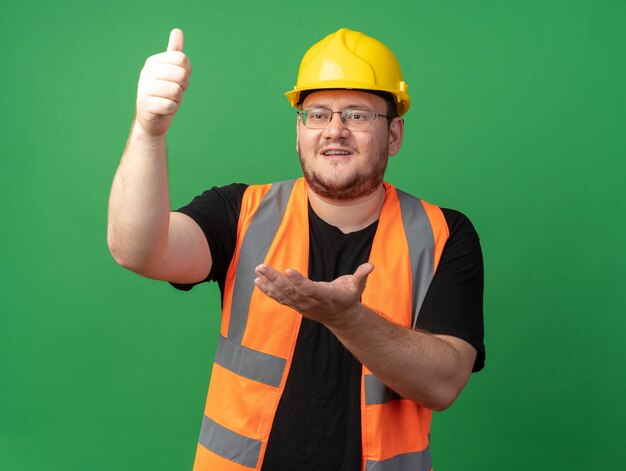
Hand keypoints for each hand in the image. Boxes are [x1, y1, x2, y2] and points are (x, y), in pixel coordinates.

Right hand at [135, 28, 191, 136]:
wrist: (152, 119)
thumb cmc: (164, 93)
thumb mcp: (170, 71)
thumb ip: (174, 52)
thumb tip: (177, 30)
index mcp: (153, 62)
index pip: (182, 59)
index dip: (186, 72)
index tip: (178, 79)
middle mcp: (146, 73)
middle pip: (181, 74)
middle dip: (183, 87)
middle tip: (174, 92)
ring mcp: (144, 88)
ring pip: (176, 91)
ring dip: (178, 99)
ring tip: (169, 100)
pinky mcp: (146, 105)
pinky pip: (171, 105)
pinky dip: (173, 109)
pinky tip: (165, 109)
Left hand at [254, 263, 374, 325]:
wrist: (341, 318)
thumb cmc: (349, 297)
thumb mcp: (357, 287)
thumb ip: (362, 275)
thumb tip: (371, 266)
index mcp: (325, 296)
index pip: (310, 289)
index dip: (299, 281)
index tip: (288, 270)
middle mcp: (310, 302)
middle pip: (291, 291)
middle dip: (275, 279)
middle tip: (262, 267)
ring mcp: (301, 305)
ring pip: (282, 295)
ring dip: (268, 283)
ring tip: (258, 271)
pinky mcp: (295, 305)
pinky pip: (279, 298)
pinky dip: (268, 290)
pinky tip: (258, 281)